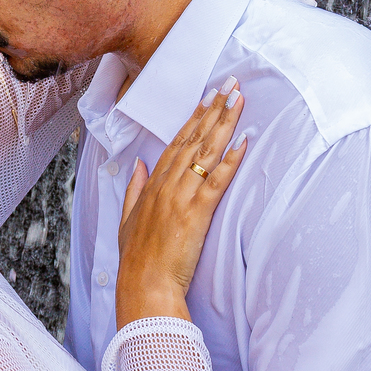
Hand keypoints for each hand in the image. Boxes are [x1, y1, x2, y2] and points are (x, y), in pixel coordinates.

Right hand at [114, 87, 245, 326]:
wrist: (143, 285)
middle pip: (193, 139)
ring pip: (205, 152)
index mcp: (152, 185)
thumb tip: (140, 165)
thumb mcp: (126, 219)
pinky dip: (231, 159)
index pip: (176, 142)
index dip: (194, 117)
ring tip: (238, 100)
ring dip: (224, 123)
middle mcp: (167, 185)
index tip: (207, 97)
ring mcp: (181, 197)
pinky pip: (217, 180)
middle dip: (213, 109)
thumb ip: (133, 189)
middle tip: (230, 85)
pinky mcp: (196, 213)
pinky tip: (244, 140)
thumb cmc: (136, 258)